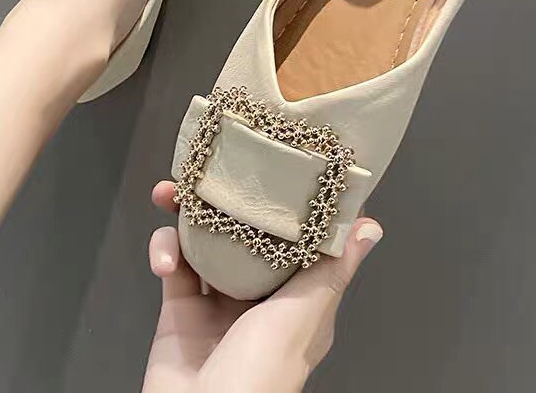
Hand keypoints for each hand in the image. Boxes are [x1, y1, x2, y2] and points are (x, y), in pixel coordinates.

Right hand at [142, 181, 382, 392]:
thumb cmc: (258, 374)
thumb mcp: (299, 319)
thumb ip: (329, 272)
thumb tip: (371, 226)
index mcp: (298, 298)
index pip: (298, 237)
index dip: (287, 201)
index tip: (276, 164)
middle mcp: (261, 294)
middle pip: (245, 231)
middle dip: (225, 199)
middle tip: (204, 169)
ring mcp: (219, 300)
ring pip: (206, 239)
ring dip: (186, 215)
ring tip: (167, 195)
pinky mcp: (180, 308)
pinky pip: (174, 264)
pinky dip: (165, 252)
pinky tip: (164, 260)